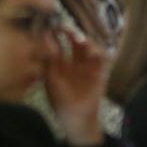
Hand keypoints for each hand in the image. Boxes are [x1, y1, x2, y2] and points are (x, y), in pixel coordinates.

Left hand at [43, 29, 106, 145]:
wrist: (77, 119)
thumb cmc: (61, 102)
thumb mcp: (51, 81)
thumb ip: (48, 62)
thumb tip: (45, 42)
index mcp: (59, 64)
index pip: (57, 44)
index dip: (54, 35)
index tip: (50, 28)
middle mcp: (73, 61)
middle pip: (73, 40)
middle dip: (69, 32)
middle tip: (64, 28)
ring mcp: (87, 65)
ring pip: (87, 45)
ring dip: (83, 39)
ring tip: (78, 39)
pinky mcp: (99, 70)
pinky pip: (101, 56)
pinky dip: (97, 50)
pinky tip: (90, 52)